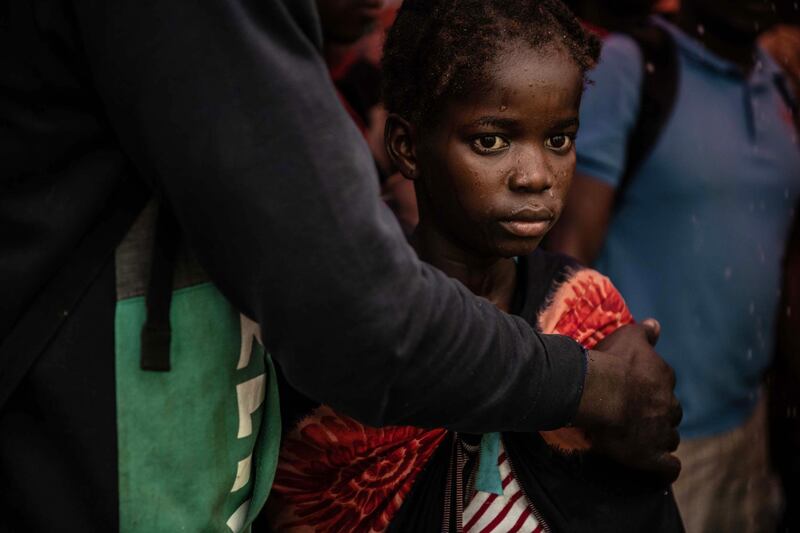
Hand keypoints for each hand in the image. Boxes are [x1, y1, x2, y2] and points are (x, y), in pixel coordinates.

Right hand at [572, 320, 681, 482]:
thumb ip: (645, 331)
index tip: (637, 390)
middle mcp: (668, 405)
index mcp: (663, 377)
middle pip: (670, 412)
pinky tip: (660, 465)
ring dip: (660, 438)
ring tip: (642, 439)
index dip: (652, 388)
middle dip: (658, 414)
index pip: (665, 385)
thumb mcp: (627, 336)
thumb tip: (656, 324)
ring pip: (669, 438)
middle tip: (636, 414)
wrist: (599, 392)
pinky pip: (669, 467)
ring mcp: (661, 432)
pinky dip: (667, 467)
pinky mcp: (652, 456)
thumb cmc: (611, 362)